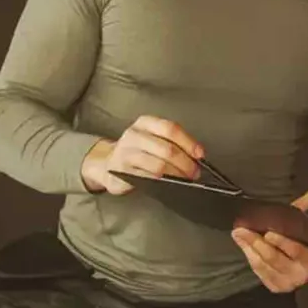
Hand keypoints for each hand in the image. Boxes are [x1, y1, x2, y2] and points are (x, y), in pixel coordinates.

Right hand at [83, 115, 203, 194]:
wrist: (107, 164)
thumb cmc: (137, 151)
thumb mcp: (151, 139)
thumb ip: (172, 143)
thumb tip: (196, 156)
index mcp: (144, 123)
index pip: (170, 129)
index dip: (188, 142)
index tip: (200, 154)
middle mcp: (134, 135)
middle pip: (166, 148)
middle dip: (185, 163)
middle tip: (194, 172)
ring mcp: (125, 153)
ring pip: (158, 165)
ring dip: (176, 175)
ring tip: (185, 180)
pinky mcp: (121, 172)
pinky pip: (147, 177)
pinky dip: (162, 182)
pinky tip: (170, 185)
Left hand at [231, 227, 307, 292]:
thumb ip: (296, 229)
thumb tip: (272, 216)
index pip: (296, 250)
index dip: (281, 242)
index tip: (268, 233)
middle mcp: (300, 274)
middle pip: (273, 257)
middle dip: (255, 241)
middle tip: (241, 229)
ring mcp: (287, 283)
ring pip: (263, 265)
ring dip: (248, 248)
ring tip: (238, 234)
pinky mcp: (276, 288)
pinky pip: (259, 272)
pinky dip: (250, 257)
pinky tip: (244, 246)